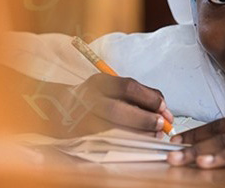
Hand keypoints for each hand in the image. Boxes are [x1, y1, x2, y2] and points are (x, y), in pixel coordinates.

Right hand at [44, 74, 173, 136]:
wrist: (59, 107)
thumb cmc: (97, 98)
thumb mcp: (115, 88)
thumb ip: (143, 95)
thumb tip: (165, 110)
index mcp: (101, 82)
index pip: (128, 87)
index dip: (150, 98)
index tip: (164, 108)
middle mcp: (89, 99)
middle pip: (117, 109)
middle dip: (144, 119)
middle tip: (161, 125)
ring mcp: (82, 119)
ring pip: (110, 129)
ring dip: (137, 134)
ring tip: (153, 135)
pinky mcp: (81, 135)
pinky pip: (106, 141)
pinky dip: (126, 142)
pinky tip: (138, 142)